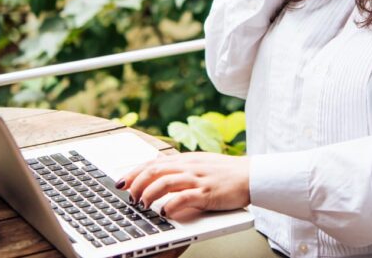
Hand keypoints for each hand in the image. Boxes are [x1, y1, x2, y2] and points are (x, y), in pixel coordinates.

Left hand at [117, 153, 250, 220]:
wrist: (251, 175)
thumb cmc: (226, 173)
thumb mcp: (200, 164)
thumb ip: (181, 167)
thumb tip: (159, 172)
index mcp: (186, 159)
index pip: (153, 163)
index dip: (134, 172)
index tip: (120, 181)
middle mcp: (189, 167)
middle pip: (155, 170)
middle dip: (137, 183)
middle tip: (128, 195)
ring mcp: (198, 179)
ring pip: (165, 182)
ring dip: (149, 193)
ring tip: (141, 204)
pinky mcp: (207, 193)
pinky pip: (184, 197)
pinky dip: (171, 204)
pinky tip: (164, 212)